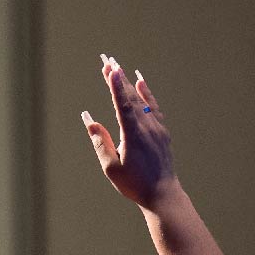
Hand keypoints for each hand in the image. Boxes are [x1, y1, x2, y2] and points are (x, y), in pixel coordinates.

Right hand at [83, 54, 176, 208]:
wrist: (163, 195)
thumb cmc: (134, 184)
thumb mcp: (111, 168)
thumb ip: (101, 142)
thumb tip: (90, 121)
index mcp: (133, 136)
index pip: (123, 105)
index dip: (116, 86)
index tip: (111, 69)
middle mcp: (147, 128)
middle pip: (130, 97)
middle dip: (118, 78)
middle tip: (107, 60)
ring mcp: (156, 128)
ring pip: (141, 100)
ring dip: (128, 82)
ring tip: (117, 65)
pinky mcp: (161, 132)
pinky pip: (153, 106)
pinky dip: (146, 93)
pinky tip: (140, 81)